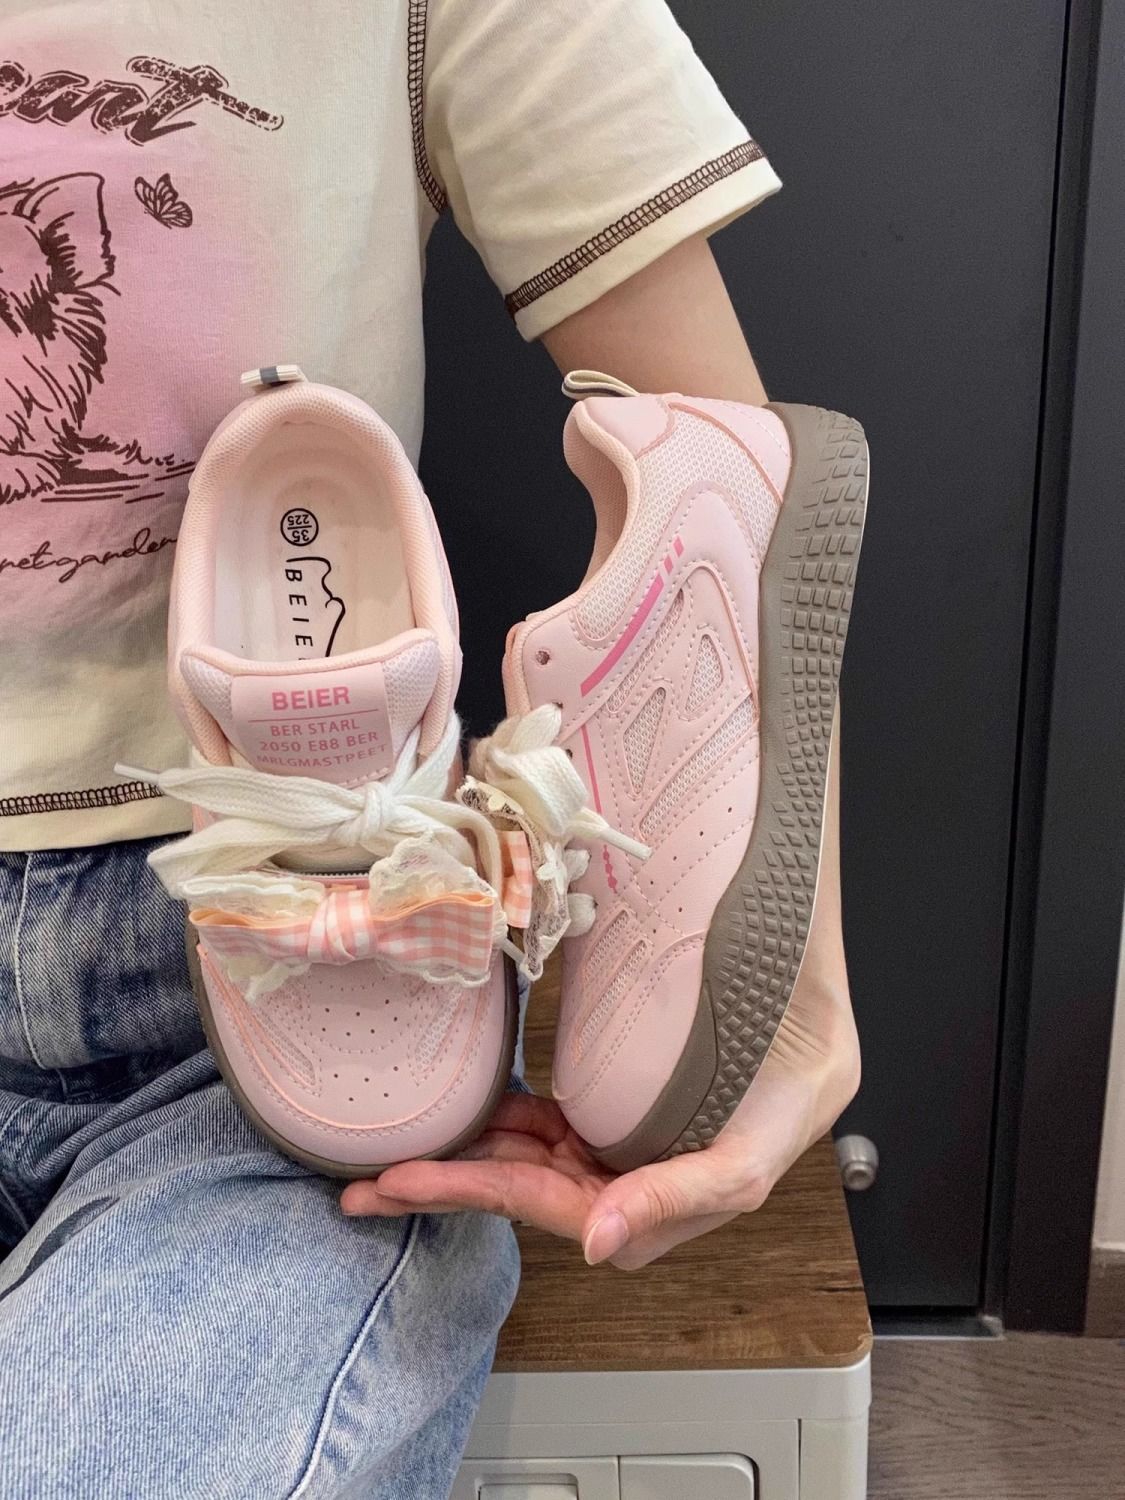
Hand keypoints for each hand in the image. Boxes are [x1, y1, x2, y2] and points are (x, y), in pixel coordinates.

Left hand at [341, 713, 858, 1267]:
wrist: (818, 1001)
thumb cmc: (797, 1077)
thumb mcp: (752, 1149)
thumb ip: (683, 1197)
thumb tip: (596, 1245)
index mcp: (657, 1201)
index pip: (552, 1206)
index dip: (482, 1196)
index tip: (416, 1182)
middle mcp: (630, 1177)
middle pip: (525, 1189)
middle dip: (449, 1188)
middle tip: (369, 1187)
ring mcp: (621, 1138)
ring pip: (530, 1156)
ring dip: (467, 1158)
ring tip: (394, 1159)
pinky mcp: (619, 1099)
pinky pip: (551, 1119)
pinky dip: (507, 1119)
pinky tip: (473, 1110)